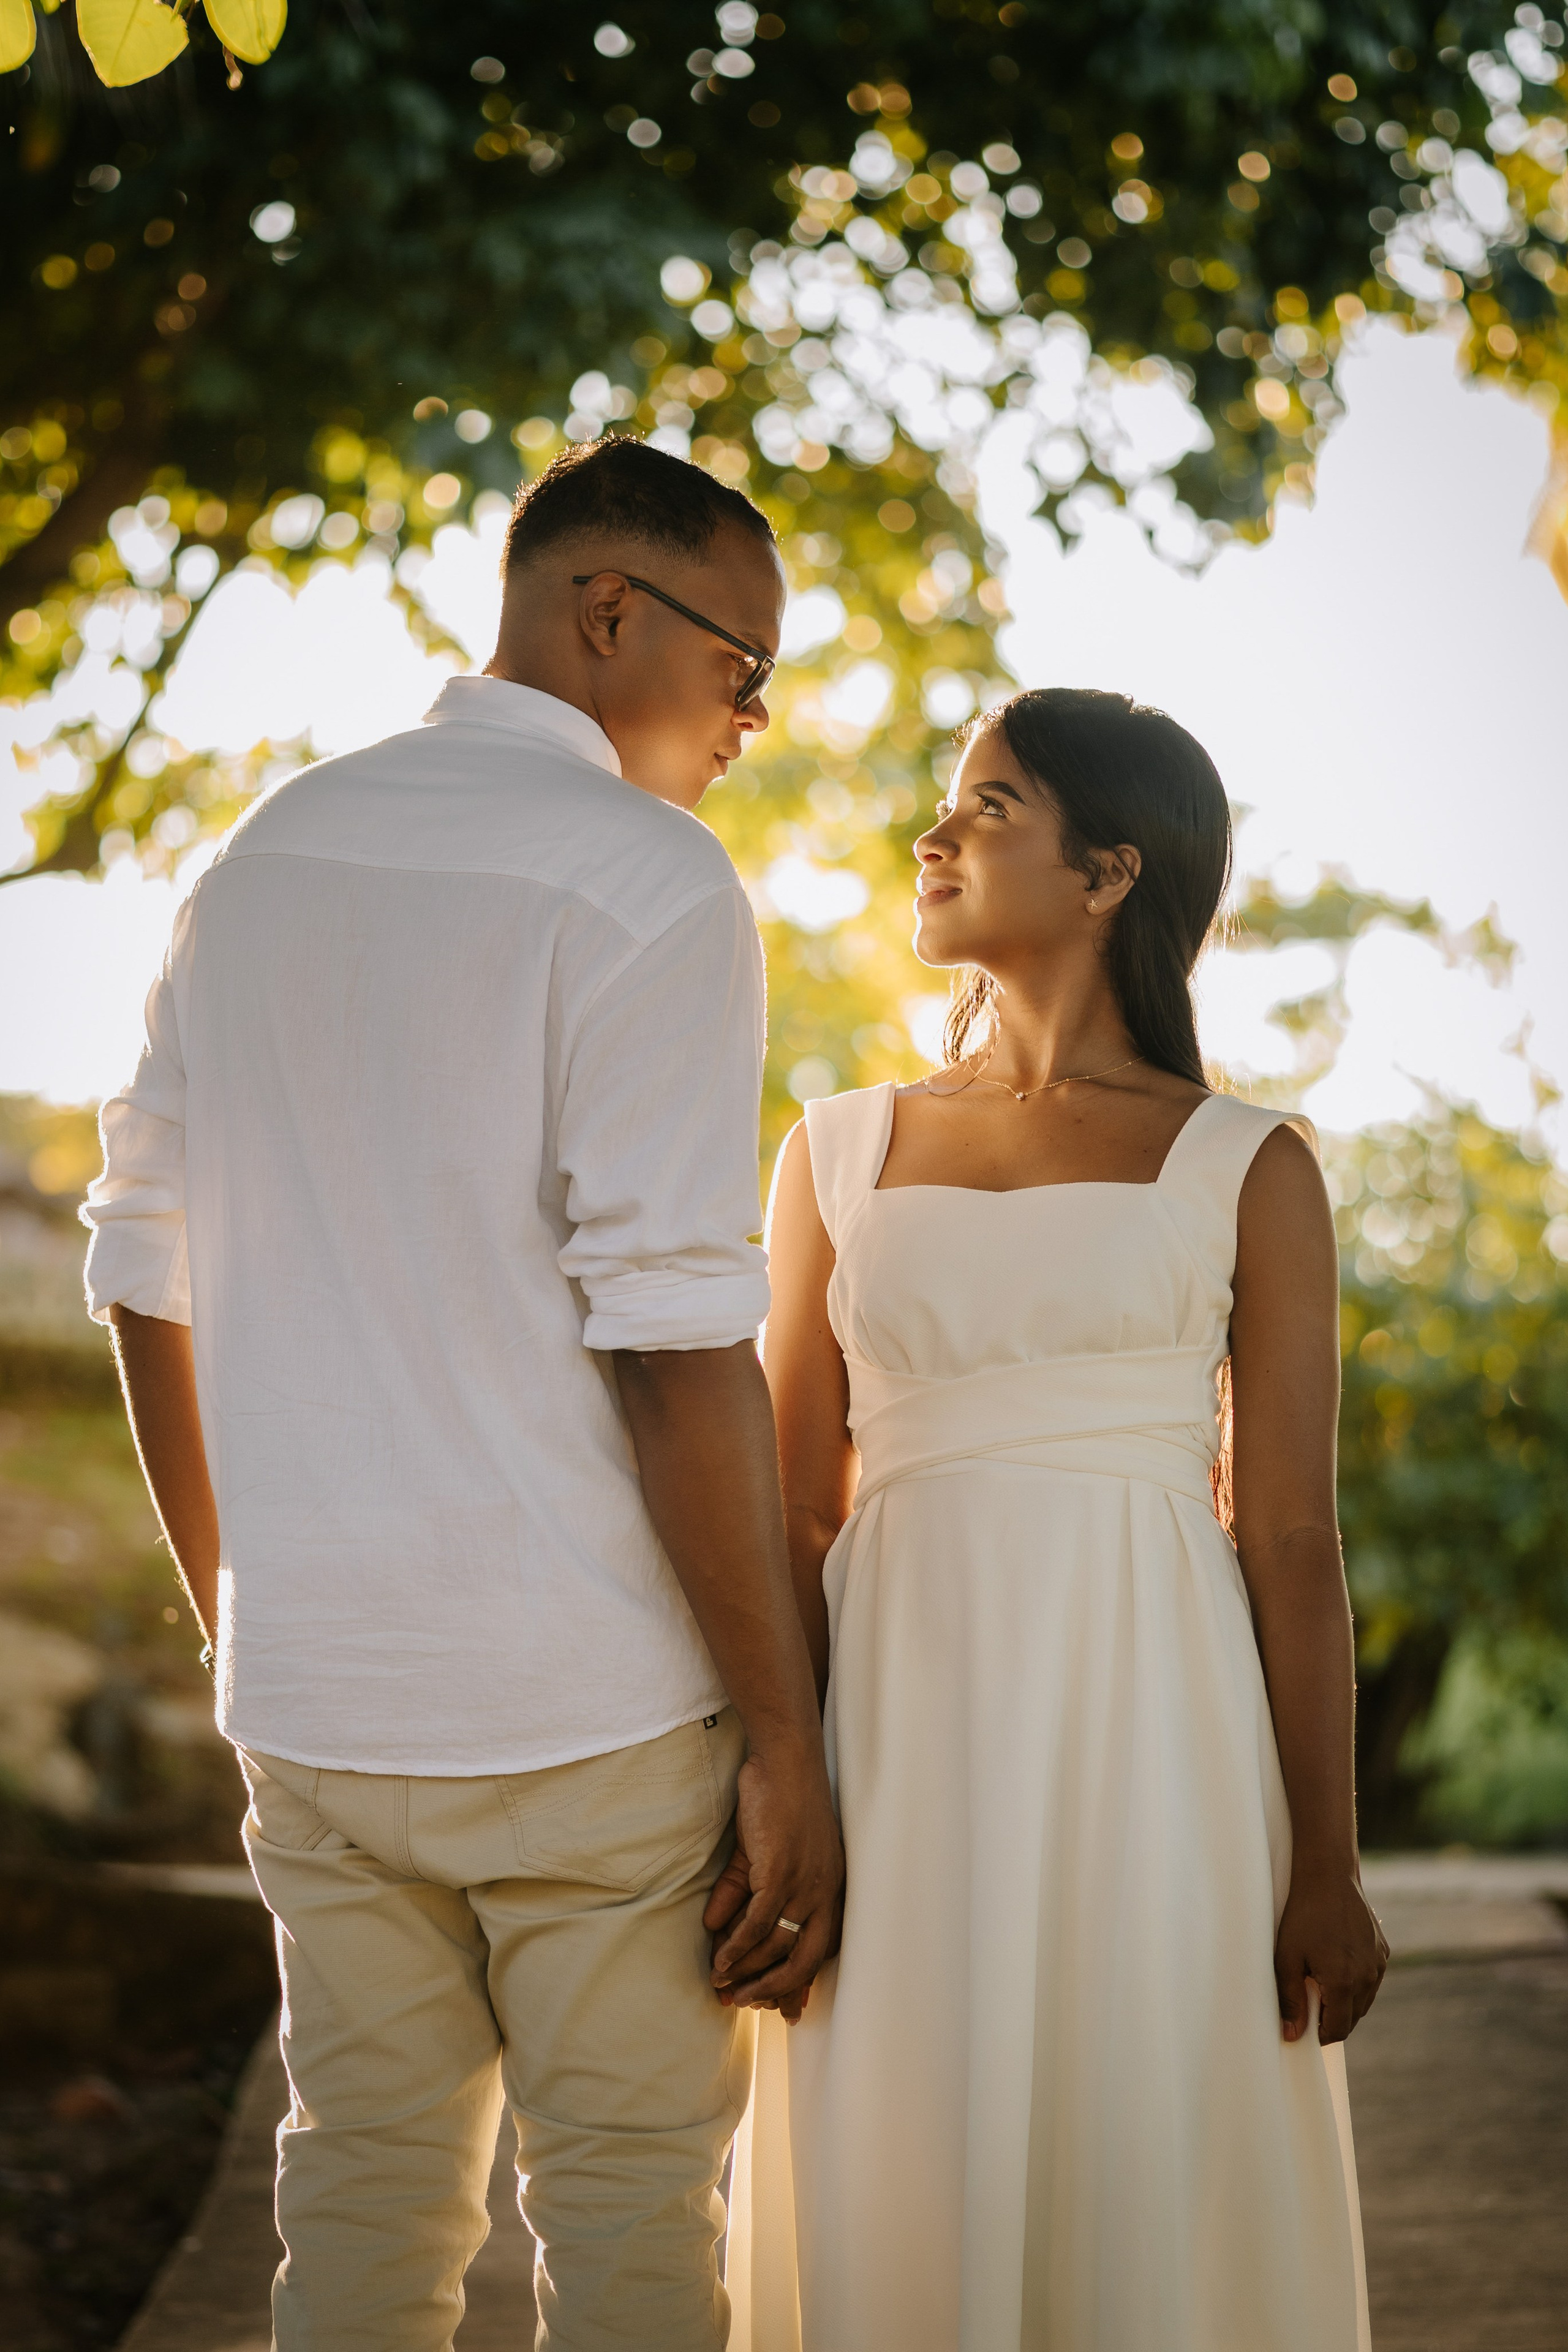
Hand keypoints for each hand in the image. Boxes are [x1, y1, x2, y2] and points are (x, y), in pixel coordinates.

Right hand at [702, 1742, 842, 2017]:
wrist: (784, 1760)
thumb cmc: (776, 1801)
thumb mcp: (761, 1855)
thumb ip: (740, 1892)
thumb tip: (715, 1928)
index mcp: (830, 1889)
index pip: (820, 1949)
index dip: (800, 1981)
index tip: (783, 2009)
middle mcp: (825, 1892)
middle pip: (805, 1960)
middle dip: (774, 1989)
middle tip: (746, 2005)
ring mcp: (806, 1883)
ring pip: (776, 1946)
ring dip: (747, 1972)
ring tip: (722, 1988)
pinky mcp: (781, 1872)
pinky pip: (758, 1923)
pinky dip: (738, 1947)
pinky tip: (721, 1961)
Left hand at [1275, 1859, 1388, 2044]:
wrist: (1327, 1876)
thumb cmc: (1303, 1915)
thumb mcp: (1287, 1958)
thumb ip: (1291, 1999)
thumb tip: (1292, 2035)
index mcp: (1345, 1983)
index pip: (1338, 2030)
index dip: (1320, 2035)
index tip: (1305, 2029)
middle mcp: (1368, 1977)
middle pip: (1352, 2018)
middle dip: (1331, 2020)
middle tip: (1308, 2005)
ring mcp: (1379, 1963)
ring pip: (1364, 2001)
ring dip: (1345, 2003)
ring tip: (1320, 1985)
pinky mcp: (1383, 1951)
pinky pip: (1371, 1980)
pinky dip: (1356, 1984)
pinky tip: (1336, 1967)